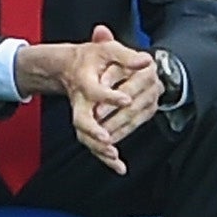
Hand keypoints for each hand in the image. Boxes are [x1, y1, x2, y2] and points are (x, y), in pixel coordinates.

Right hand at [23, 25, 159, 172]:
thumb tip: (147, 61)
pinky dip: (105, 157)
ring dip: (99, 149)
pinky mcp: (87, 126)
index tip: (126, 99)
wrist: (69, 66)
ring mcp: (82, 115)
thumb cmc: (91, 58)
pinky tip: (119, 167)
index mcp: (84, 81)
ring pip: (86, 137)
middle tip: (107, 139)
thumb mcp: (107, 50)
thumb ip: (126, 55)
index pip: (94, 90)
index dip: (109, 96)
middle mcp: (80, 102)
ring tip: (114, 156)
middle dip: (94, 131)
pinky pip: (93, 144)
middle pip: (81, 120)